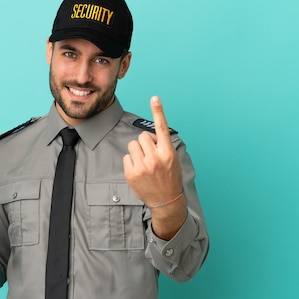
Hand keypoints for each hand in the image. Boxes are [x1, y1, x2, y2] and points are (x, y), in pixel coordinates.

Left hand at [123, 96, 186, 237]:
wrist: (166, 200)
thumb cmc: (169, 177)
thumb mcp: (172, 159)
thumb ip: (162, 145)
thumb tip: (148, 136)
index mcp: (167, 152)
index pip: (162, 128)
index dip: (158, 111)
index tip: (154, 98)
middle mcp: (155, 158)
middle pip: (142, 136)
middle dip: (145, 143)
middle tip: (151, 155)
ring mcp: (143, 166)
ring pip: (132, 145)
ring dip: (137, 151)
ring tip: (145, 163)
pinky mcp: (132, 173)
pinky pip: (126, 157)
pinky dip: (131, 162)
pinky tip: (139, 171)